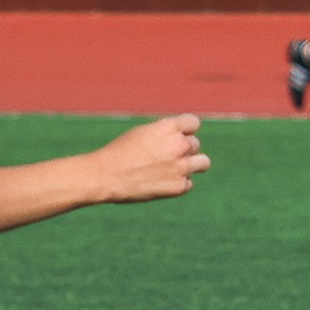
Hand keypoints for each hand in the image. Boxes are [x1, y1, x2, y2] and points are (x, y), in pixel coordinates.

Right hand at [95, 115, 210, 203]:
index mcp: (169, 128)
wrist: (106, 176)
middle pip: (195, 143)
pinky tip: (162, 183)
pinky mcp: (179, 186)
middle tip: (164, 156)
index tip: (176, 136)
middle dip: (183, 148)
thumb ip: (165, 133)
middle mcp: (179, 145)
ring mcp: (182, 167)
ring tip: (175, 168)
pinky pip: (189, 183)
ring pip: (203, 162)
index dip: (185, 129)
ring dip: (192, 164)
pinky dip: (178, 183)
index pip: (194, 123)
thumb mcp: (143, 133)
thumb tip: (182, 136)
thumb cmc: (120, 152)